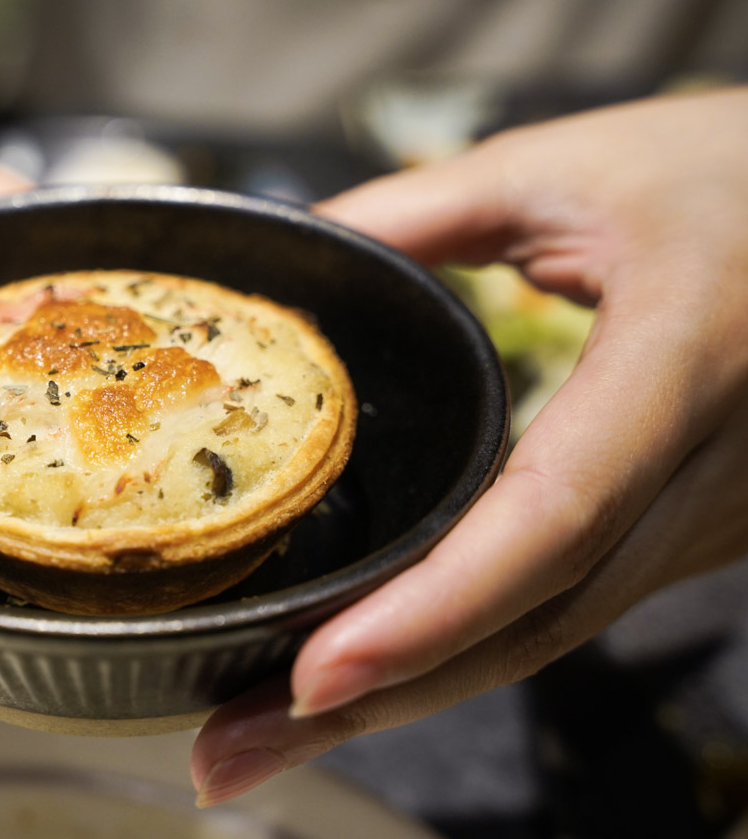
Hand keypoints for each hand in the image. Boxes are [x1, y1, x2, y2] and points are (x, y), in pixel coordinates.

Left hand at [192, 87, 747, 804]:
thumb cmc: (728, 178)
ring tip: (262, 736)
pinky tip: (376, 674)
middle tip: (229, 757)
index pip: (551, 519)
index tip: (312, 678)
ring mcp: (709, 524)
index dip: (432, 611)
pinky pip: (569, 611)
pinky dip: (463, 652)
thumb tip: (292, 248)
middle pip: (533, 624)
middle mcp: (706, 475)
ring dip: (408, 697)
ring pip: (550, 638)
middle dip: (377, 703)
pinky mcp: (692, 534)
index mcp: (682, 365)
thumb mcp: (567, 169)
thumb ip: (421, 210)